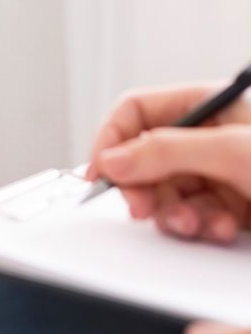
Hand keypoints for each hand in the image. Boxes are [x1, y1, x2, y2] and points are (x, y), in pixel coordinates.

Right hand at [86, 83, 250, 242]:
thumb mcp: (232, 151)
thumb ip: (167, 152)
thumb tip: (113, 161)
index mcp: (204, 105)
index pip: (134, 111)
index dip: (111, 139)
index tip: (102, 171)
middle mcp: (204, 137)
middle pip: (142, 159)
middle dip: (142, 188)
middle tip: (140, 208)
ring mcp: (213, 172)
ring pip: (161, 193)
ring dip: (173, 214)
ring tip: (193, 223)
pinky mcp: (223, 206)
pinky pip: (187, 216)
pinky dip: (199, 228)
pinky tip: (220, 228)